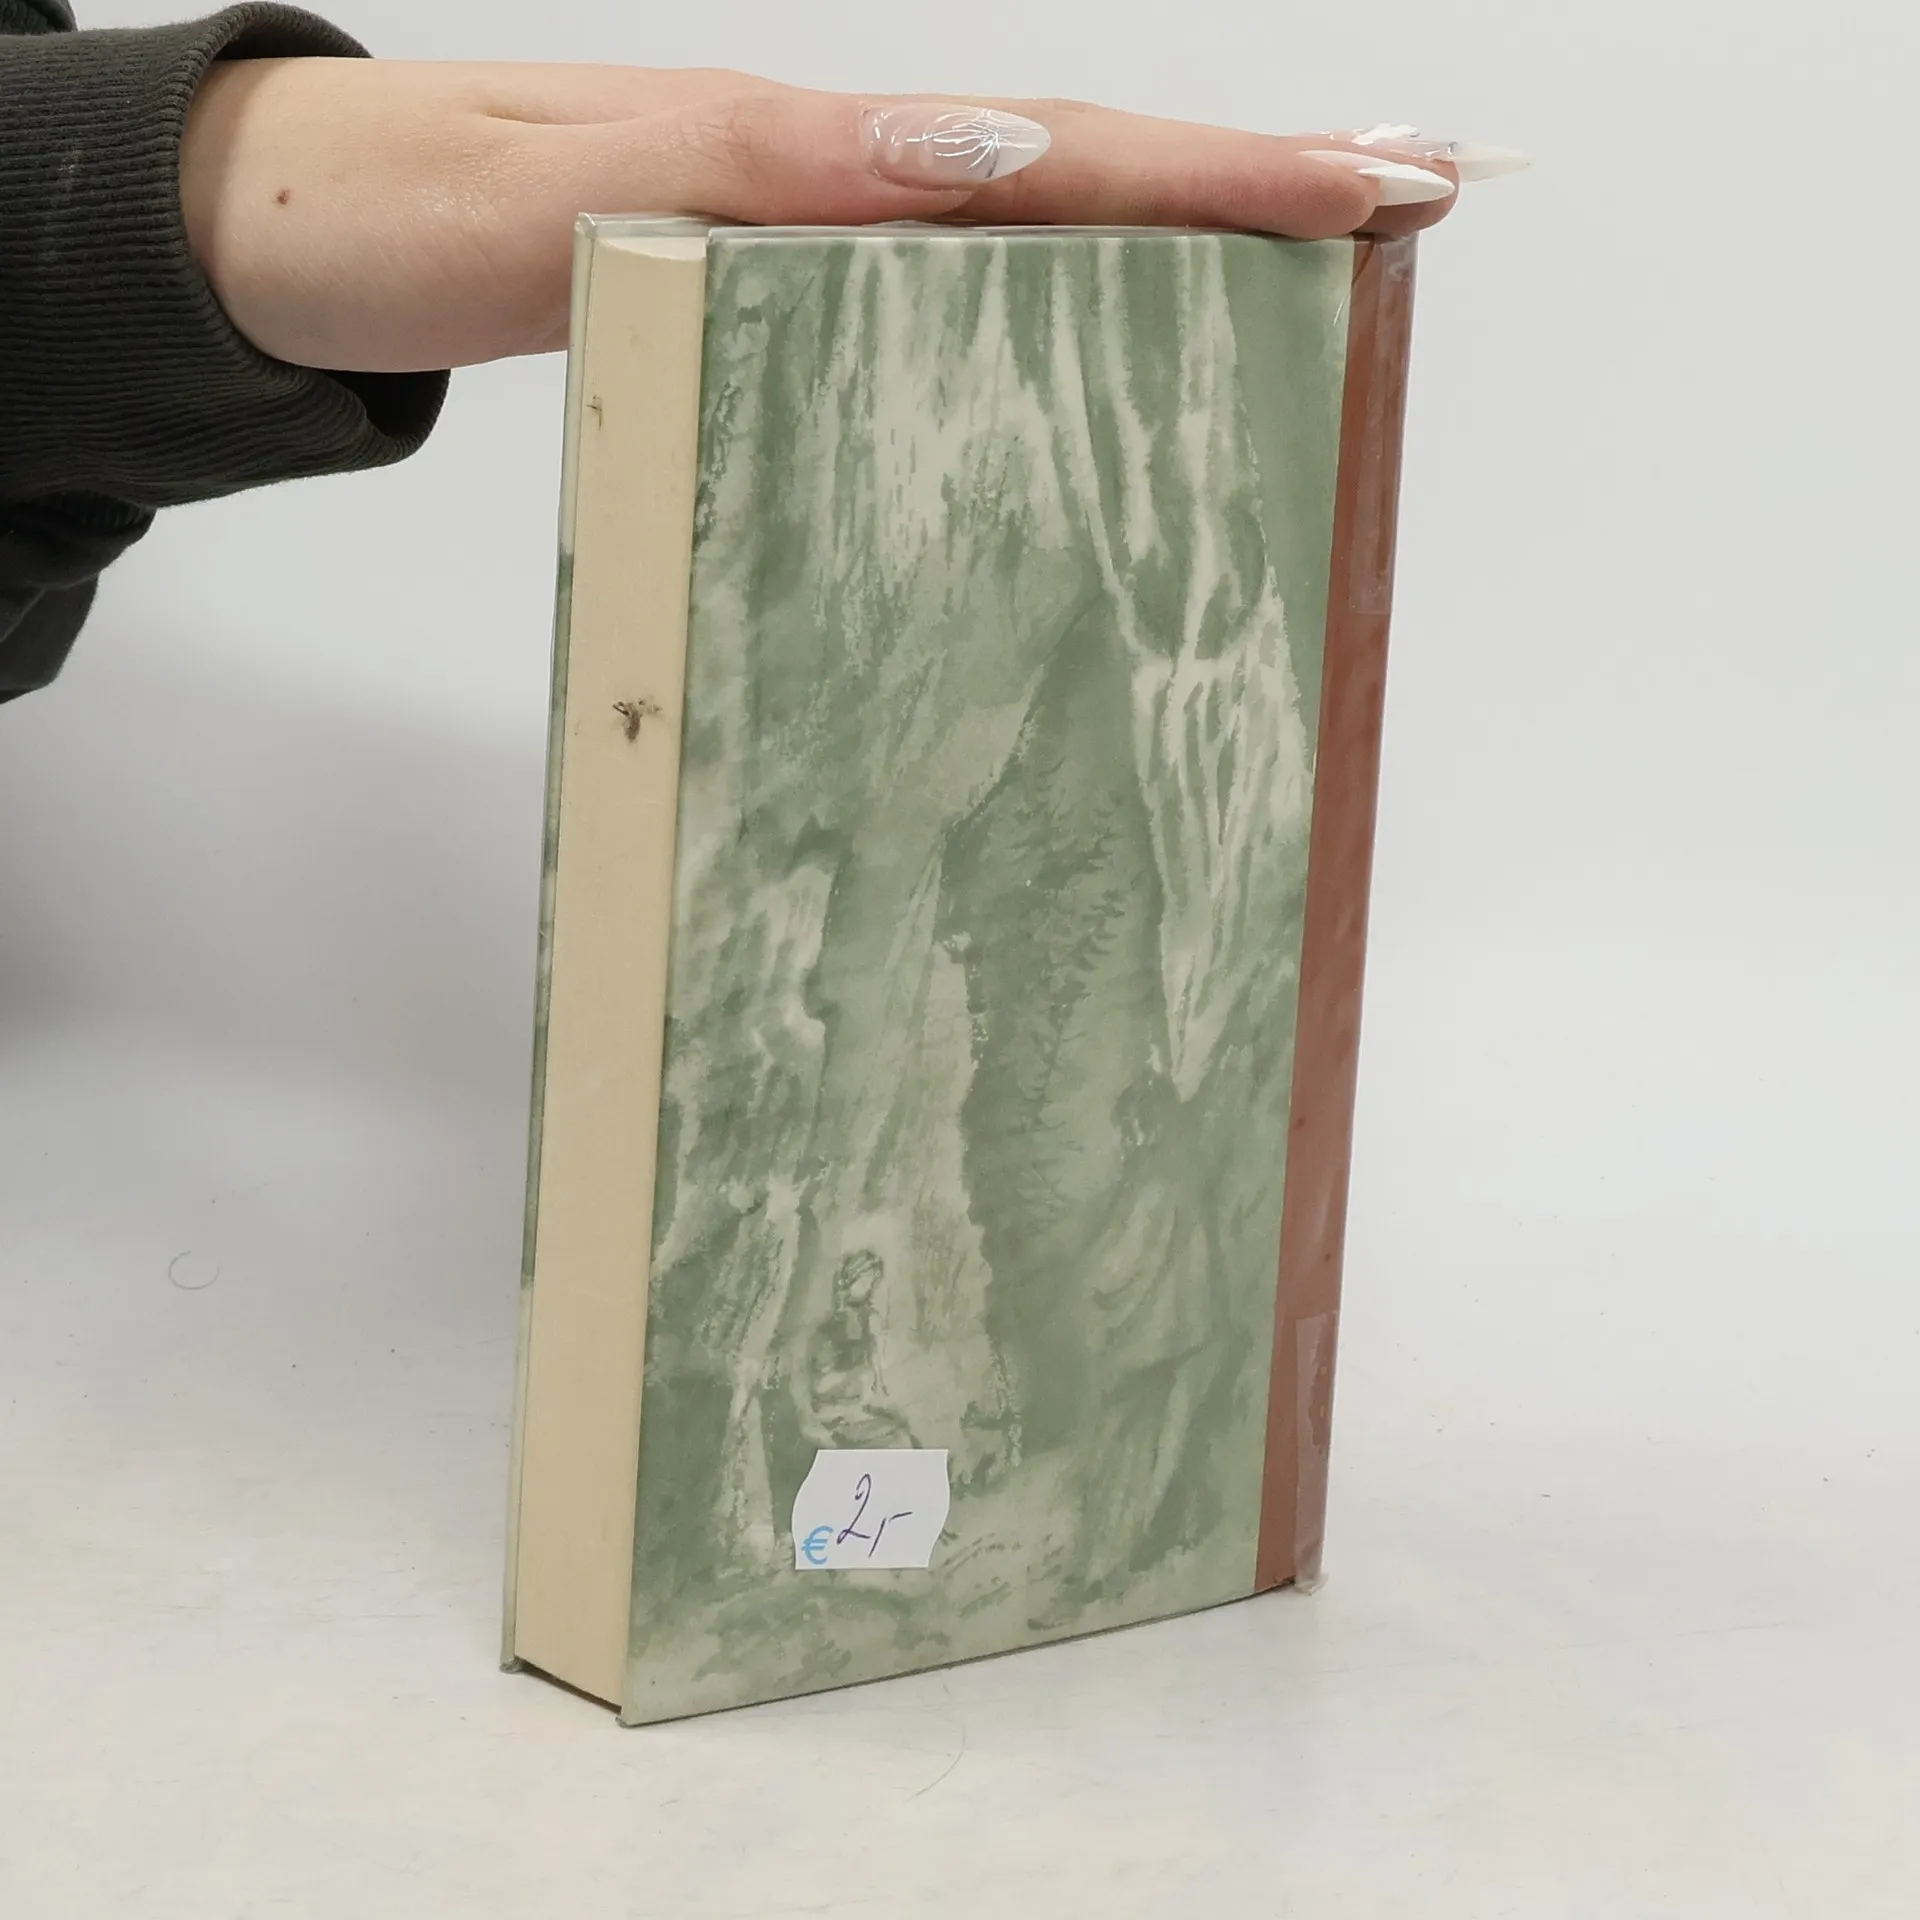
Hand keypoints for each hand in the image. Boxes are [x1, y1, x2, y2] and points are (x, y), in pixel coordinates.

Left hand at [179, 63, 1515, 373]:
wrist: (298, 228)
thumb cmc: (415, 215)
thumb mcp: (579, 193)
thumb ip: (761, 179)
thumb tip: (973, 161)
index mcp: (803, 155)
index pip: (1052, 155)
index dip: (1223, 173)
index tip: (1382, 181)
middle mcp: (828, 180)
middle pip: (1079, 167)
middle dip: (1258, 181)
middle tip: (1423, 193)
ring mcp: (806, 223)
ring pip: (1028, 217)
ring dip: (1183, 228)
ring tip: (1326, 243)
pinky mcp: (773, 268)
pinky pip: (943, 272)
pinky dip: (1059, 278)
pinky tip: (1112, 318)